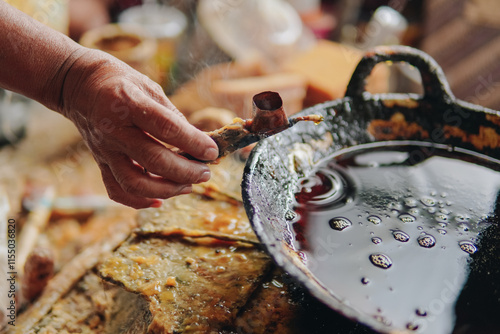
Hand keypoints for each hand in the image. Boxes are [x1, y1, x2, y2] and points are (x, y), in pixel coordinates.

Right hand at [58, 48, 218, 208]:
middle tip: (205, 173)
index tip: (213, 151)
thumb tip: (200, 142)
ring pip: (135, 183)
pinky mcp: (100, 162)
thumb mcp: (149, 87)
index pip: (167, 128)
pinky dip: (138, 201)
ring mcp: (105, 149)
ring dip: (166, 190)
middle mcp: (115, 129)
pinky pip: (116, 190)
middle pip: (154, 160)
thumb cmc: (120, 82)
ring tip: (188, 187)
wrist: (76, 84)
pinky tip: (159, 200)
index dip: (193, 142)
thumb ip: (173, 116)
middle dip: (186, 171)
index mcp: (130, 103)